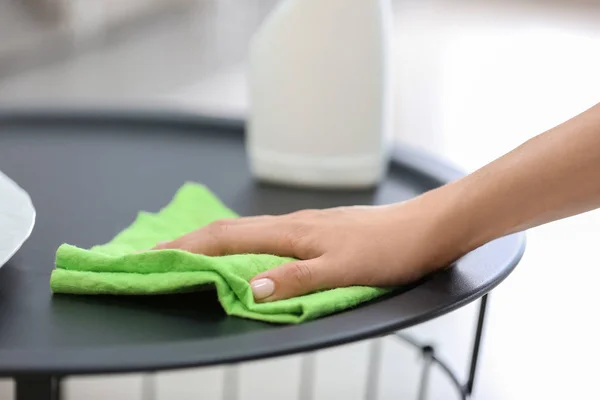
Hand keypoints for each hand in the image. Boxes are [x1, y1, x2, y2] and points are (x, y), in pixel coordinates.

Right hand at [153, 190, 464, 301]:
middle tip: (156, 254)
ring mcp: (304, 226)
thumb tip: (250, 291)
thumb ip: (297, 280)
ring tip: (187, 252)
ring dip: (212, 241)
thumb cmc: (389, 248)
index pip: (226, 238)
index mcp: (292, 233)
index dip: (187, 247)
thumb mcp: (344, 271)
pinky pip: (264, 235)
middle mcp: (292, 224)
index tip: (152, 256)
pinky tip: (242, 252)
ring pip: (246, 230)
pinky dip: (240, 243)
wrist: (425, 227)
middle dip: (188, 241)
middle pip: (229, 229)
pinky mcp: (317, 232)